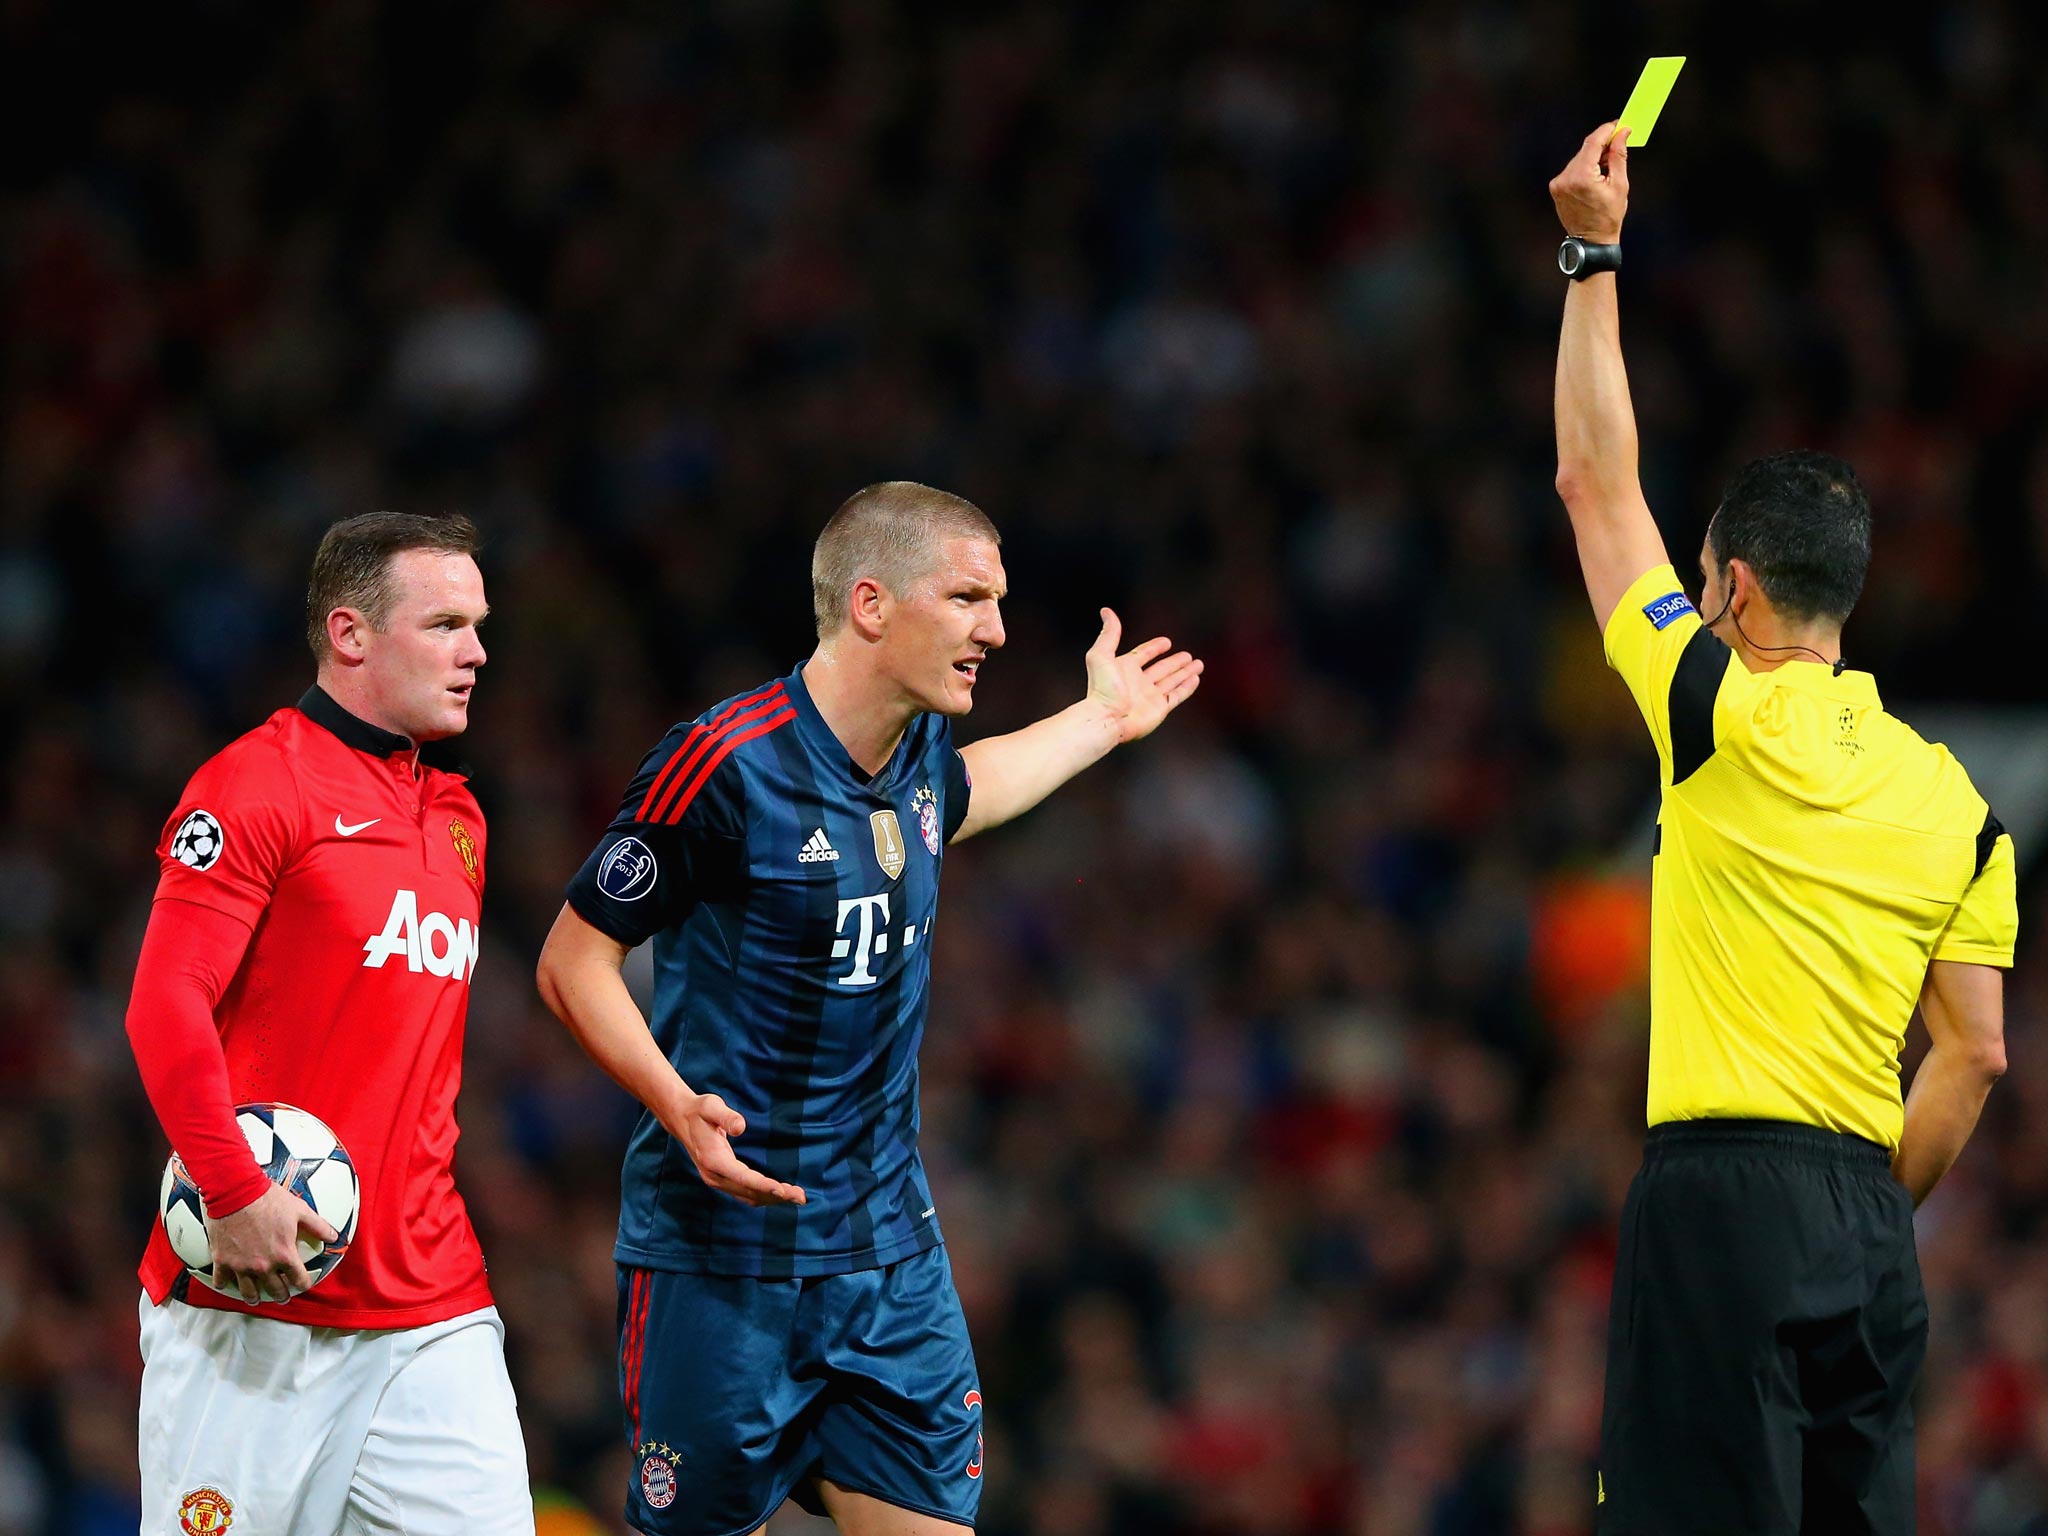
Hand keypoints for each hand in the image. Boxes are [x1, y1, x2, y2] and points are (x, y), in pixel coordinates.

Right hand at [206, 1181, 339, 1304]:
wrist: (236, 1192)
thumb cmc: (268, 1200)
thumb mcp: (300, 1210)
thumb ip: (318, 1226)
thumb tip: (334, 1236)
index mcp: (284, 1255)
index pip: (299, 1279)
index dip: (303, 1284)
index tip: (303, 1284)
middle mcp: (263, 1266)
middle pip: (275, 1290)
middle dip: (281, 1295)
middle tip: (282, 1296)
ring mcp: (241, 1266)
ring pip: (248, 1292)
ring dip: (254, 1297)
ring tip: (256, 1298)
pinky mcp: (222, 1261)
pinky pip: (222, 1281)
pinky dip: (225, 1283)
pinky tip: (228, 1283)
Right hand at [670, 1092, 805, 1207]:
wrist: (682, 1119)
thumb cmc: (700, 1110)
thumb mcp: (711, 1106)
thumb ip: (726, 1116)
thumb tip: (741, 1127)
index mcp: (713, 1160)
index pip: (742, 1177)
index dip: (763, 1185)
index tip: (782, 1190)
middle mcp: (714, 1176)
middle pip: (749, 1192)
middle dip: (777, 1196)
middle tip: (802, 1197)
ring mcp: (717, 1181)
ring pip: (748, 1197)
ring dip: (773, 1199)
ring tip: (797, 1198)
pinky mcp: (722, 1180)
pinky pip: (745, 1194)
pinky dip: (763, 1196)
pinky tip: (780, 1195)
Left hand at [1084, 608, 1203, 744]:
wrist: (1107, 718)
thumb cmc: (1102, 688)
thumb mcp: (1101, 654)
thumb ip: (1109, 634)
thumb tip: (1106, 612)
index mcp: (1125, 668)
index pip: (1143, 654)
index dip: (1154, 647)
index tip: (1167, 642)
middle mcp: (1138, 682)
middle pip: (1161, 669)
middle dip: (1175, 662)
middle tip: (1188, 655)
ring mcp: (1150, 697)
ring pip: (1172, 681)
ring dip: (1185, 672)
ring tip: (1198, 664)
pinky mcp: (1159, 709)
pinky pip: (1177, 696)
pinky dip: (1187, 687)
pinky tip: (1195, 679)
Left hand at [1549, 122, 1629, 243]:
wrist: (1591, 241)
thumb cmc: (1608, 216)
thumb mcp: (1620, 184)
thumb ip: (1619, 155)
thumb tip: (1622, 133)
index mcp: (1581, 177)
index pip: (1592, 142)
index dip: (1607, 130)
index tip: (1619, 125)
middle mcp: (1565, 178)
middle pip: (1585, 150)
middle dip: (1603, 145)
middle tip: (1619, 144)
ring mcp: (1558, 184)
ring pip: (1579, 159)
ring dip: (1594, 158)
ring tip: (1608, 168)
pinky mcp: (1556, 188)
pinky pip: (1572, 170)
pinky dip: (1585, 168)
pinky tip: (1596, 177)